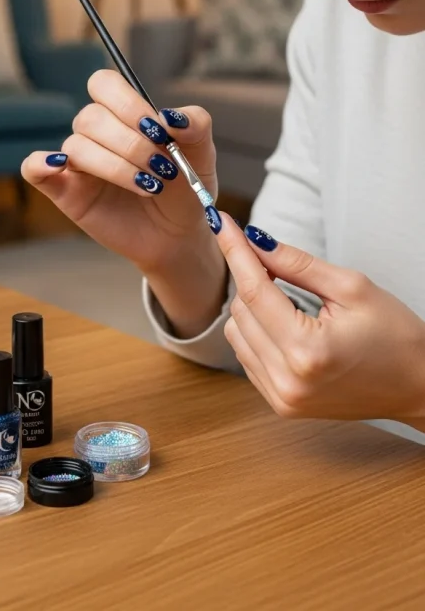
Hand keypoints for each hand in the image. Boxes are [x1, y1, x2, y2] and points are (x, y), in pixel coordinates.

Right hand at [21, 70, 226, 335]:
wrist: (179, 234)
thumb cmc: (185, 187)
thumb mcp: (201, 153)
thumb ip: (195, 124)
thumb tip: (171, 116)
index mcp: (124, 114)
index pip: (104, 84)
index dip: (128, 104)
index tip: (158, 132)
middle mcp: (96, 132)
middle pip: (91, 117)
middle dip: (131, 144)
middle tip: (162, 168)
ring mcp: (77, 161)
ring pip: (76, 146)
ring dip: (115, 166)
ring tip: (149, 187)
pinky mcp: (64, 191)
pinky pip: (32, 168)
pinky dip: (41, 163)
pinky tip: (62, 168)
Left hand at [214, 215, 424, 424]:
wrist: (418, 385)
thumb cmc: (396, 336)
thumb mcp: (351, 287)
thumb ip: (296, 263)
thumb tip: (256, 241)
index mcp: (307, 350)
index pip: (254, 290)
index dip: (235, 251)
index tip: (223, 223)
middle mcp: (287, 379)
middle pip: (240, 312)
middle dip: (249, 278)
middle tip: (269, 260)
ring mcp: (282, 397)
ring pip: (237, 334)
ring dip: (250, 306)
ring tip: (283, 294)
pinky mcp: (281, 405)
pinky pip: (247, 357)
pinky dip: (255, 332)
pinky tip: (281, 321)